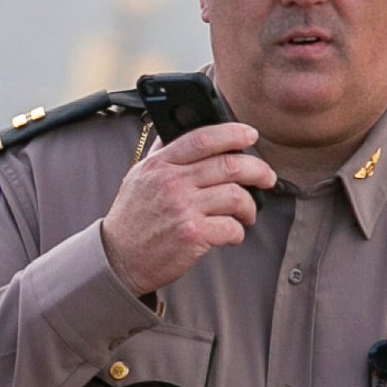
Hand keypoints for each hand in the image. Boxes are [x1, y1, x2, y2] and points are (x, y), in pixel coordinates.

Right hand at [101, 122, 276, 297]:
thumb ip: (161, 153)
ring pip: (236, 196)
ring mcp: (182, 208)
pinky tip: (233, 234)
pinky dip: (238, 231)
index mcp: (160, 165)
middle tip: (267, 177)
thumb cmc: (131, 219)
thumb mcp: (139, 176)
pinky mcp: (192, 234)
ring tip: (248, 213)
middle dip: (258, 170)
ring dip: (250, 206)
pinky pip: (231, 227)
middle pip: (229, 165)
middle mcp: (172, 183)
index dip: (233, 133)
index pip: (202, 138)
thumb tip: (177, 127)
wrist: (118, 259)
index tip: (250, 135)